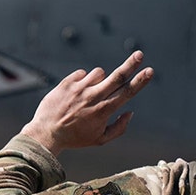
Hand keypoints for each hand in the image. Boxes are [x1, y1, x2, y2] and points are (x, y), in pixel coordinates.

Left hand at [20, 51, 153, 155]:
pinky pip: (83, 73)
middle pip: (117, 76)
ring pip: (99, 73)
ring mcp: (79, 88)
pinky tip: (76, 93)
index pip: (127, 92)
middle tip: (140, 54)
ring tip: (89, 94)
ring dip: (100, 80)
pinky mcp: (67, 83)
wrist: (45, 133)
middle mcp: (93, 97)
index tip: (150, 71)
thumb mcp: (99, 140)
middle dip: (131, 64)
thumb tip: (130, 112)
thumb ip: (119, 128)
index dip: (140, 81)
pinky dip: (84, 80)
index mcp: (103, 110)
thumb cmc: (75, 137)